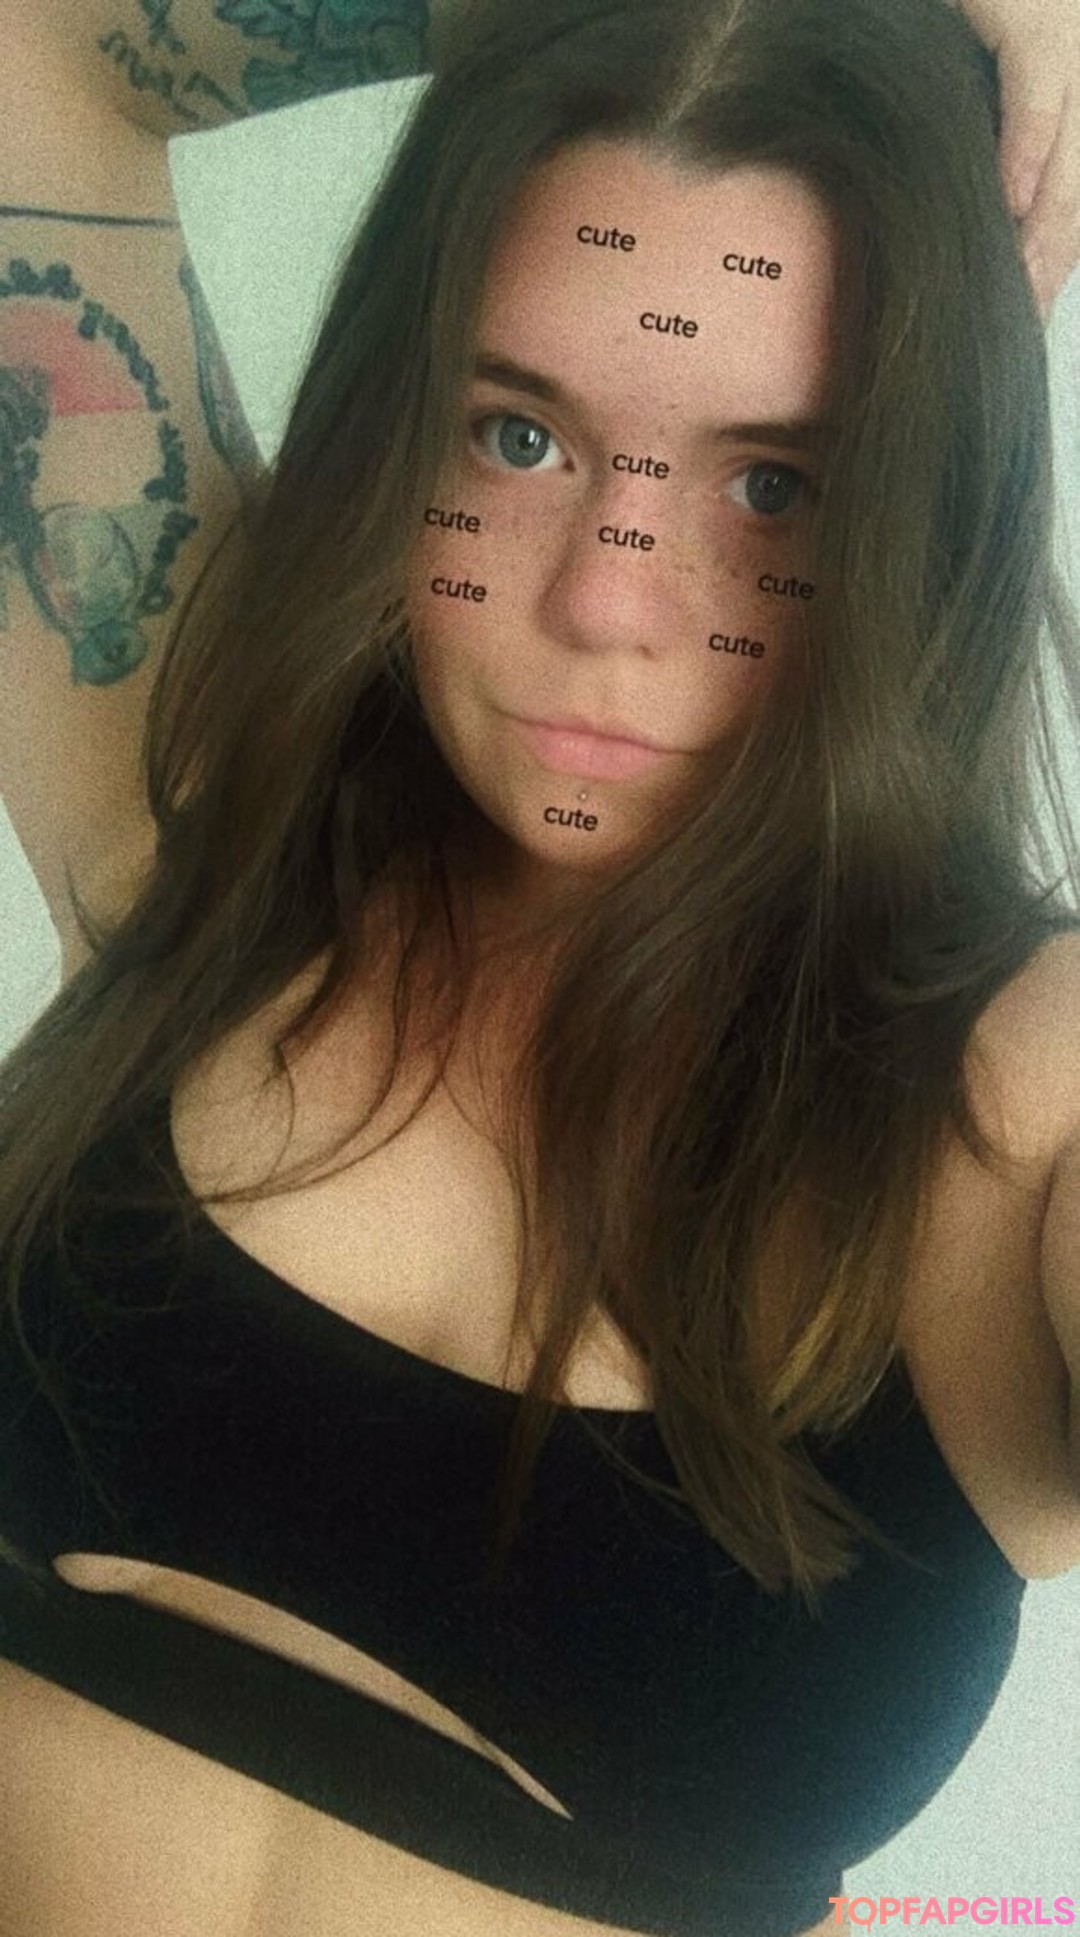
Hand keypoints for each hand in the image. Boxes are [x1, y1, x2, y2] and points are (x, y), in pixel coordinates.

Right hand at [953, 0, 1079, 319]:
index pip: (1077, 180)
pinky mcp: (1037, 18)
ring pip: (1072, 150)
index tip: (1036, 300)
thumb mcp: (979, 83)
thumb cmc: (949, 12)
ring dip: (1047, 224)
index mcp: (1072, 84)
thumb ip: (996, 141)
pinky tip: (1010, 204)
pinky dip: (1024, 154)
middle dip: (1058, 249)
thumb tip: (992, 211)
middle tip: (1029, 310)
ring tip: (1025, 281)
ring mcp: (1069, 37)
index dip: (1063, 243)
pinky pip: (1037, 97)